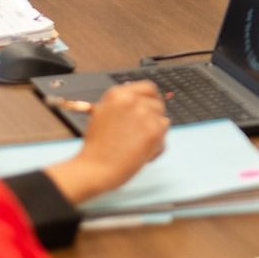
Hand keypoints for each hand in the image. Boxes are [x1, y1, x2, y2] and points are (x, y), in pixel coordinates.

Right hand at [43, 81, 167, 203]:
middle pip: (158, 105)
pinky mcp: (153, 132)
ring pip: (162, 122)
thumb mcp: (103, 114)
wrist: (95, 169)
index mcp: (118, 94)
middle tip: (145, 134)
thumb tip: (142, 100)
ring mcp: (144, 115)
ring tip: (138, 149)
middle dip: (154, 120)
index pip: (148, 88)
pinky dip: (156, 149)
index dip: (153, 99)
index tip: (153, 109)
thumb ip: (123, 104)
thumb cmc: (96, 147)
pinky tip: (142, 156)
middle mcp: (132, 100)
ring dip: (155, 135)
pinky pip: (163, 138)